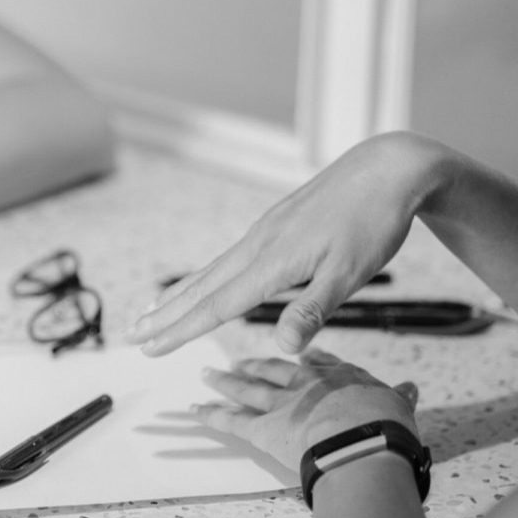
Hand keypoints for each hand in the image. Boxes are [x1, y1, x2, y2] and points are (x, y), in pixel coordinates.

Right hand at [126, 132, 443, 355]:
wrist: (388, 168)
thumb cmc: (374, 222)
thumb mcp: (351, 273)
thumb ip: (313, 311)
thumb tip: (282, 348)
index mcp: (273, 261)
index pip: (217, 305)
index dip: (181, 331)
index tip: (149, 349)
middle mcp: (259, 244)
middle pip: (202, 286)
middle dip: (165, 314)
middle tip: (130, 334)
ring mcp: (265, 231)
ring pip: (211, 270)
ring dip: (179, 295)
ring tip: (150, 311)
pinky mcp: (276, 224)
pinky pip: (228, 257)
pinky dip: (205, 275)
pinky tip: (205, 281)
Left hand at [194, 347, 420, 472]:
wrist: (363, 443)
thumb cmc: (386, 428)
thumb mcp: (399, 406)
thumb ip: (399, 397)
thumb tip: (410, 388)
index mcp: (339, 377)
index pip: (319, 363)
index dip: (307, 360)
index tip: (298, 355)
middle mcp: (305, 385)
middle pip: (274, 371)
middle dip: (255, 366)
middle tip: (239, 362)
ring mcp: (281, 405)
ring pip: (246, 389)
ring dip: (224, 382)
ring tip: (207, 374)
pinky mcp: (263, 429)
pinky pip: (231, 421)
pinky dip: (210, 415)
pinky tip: (194, 409)